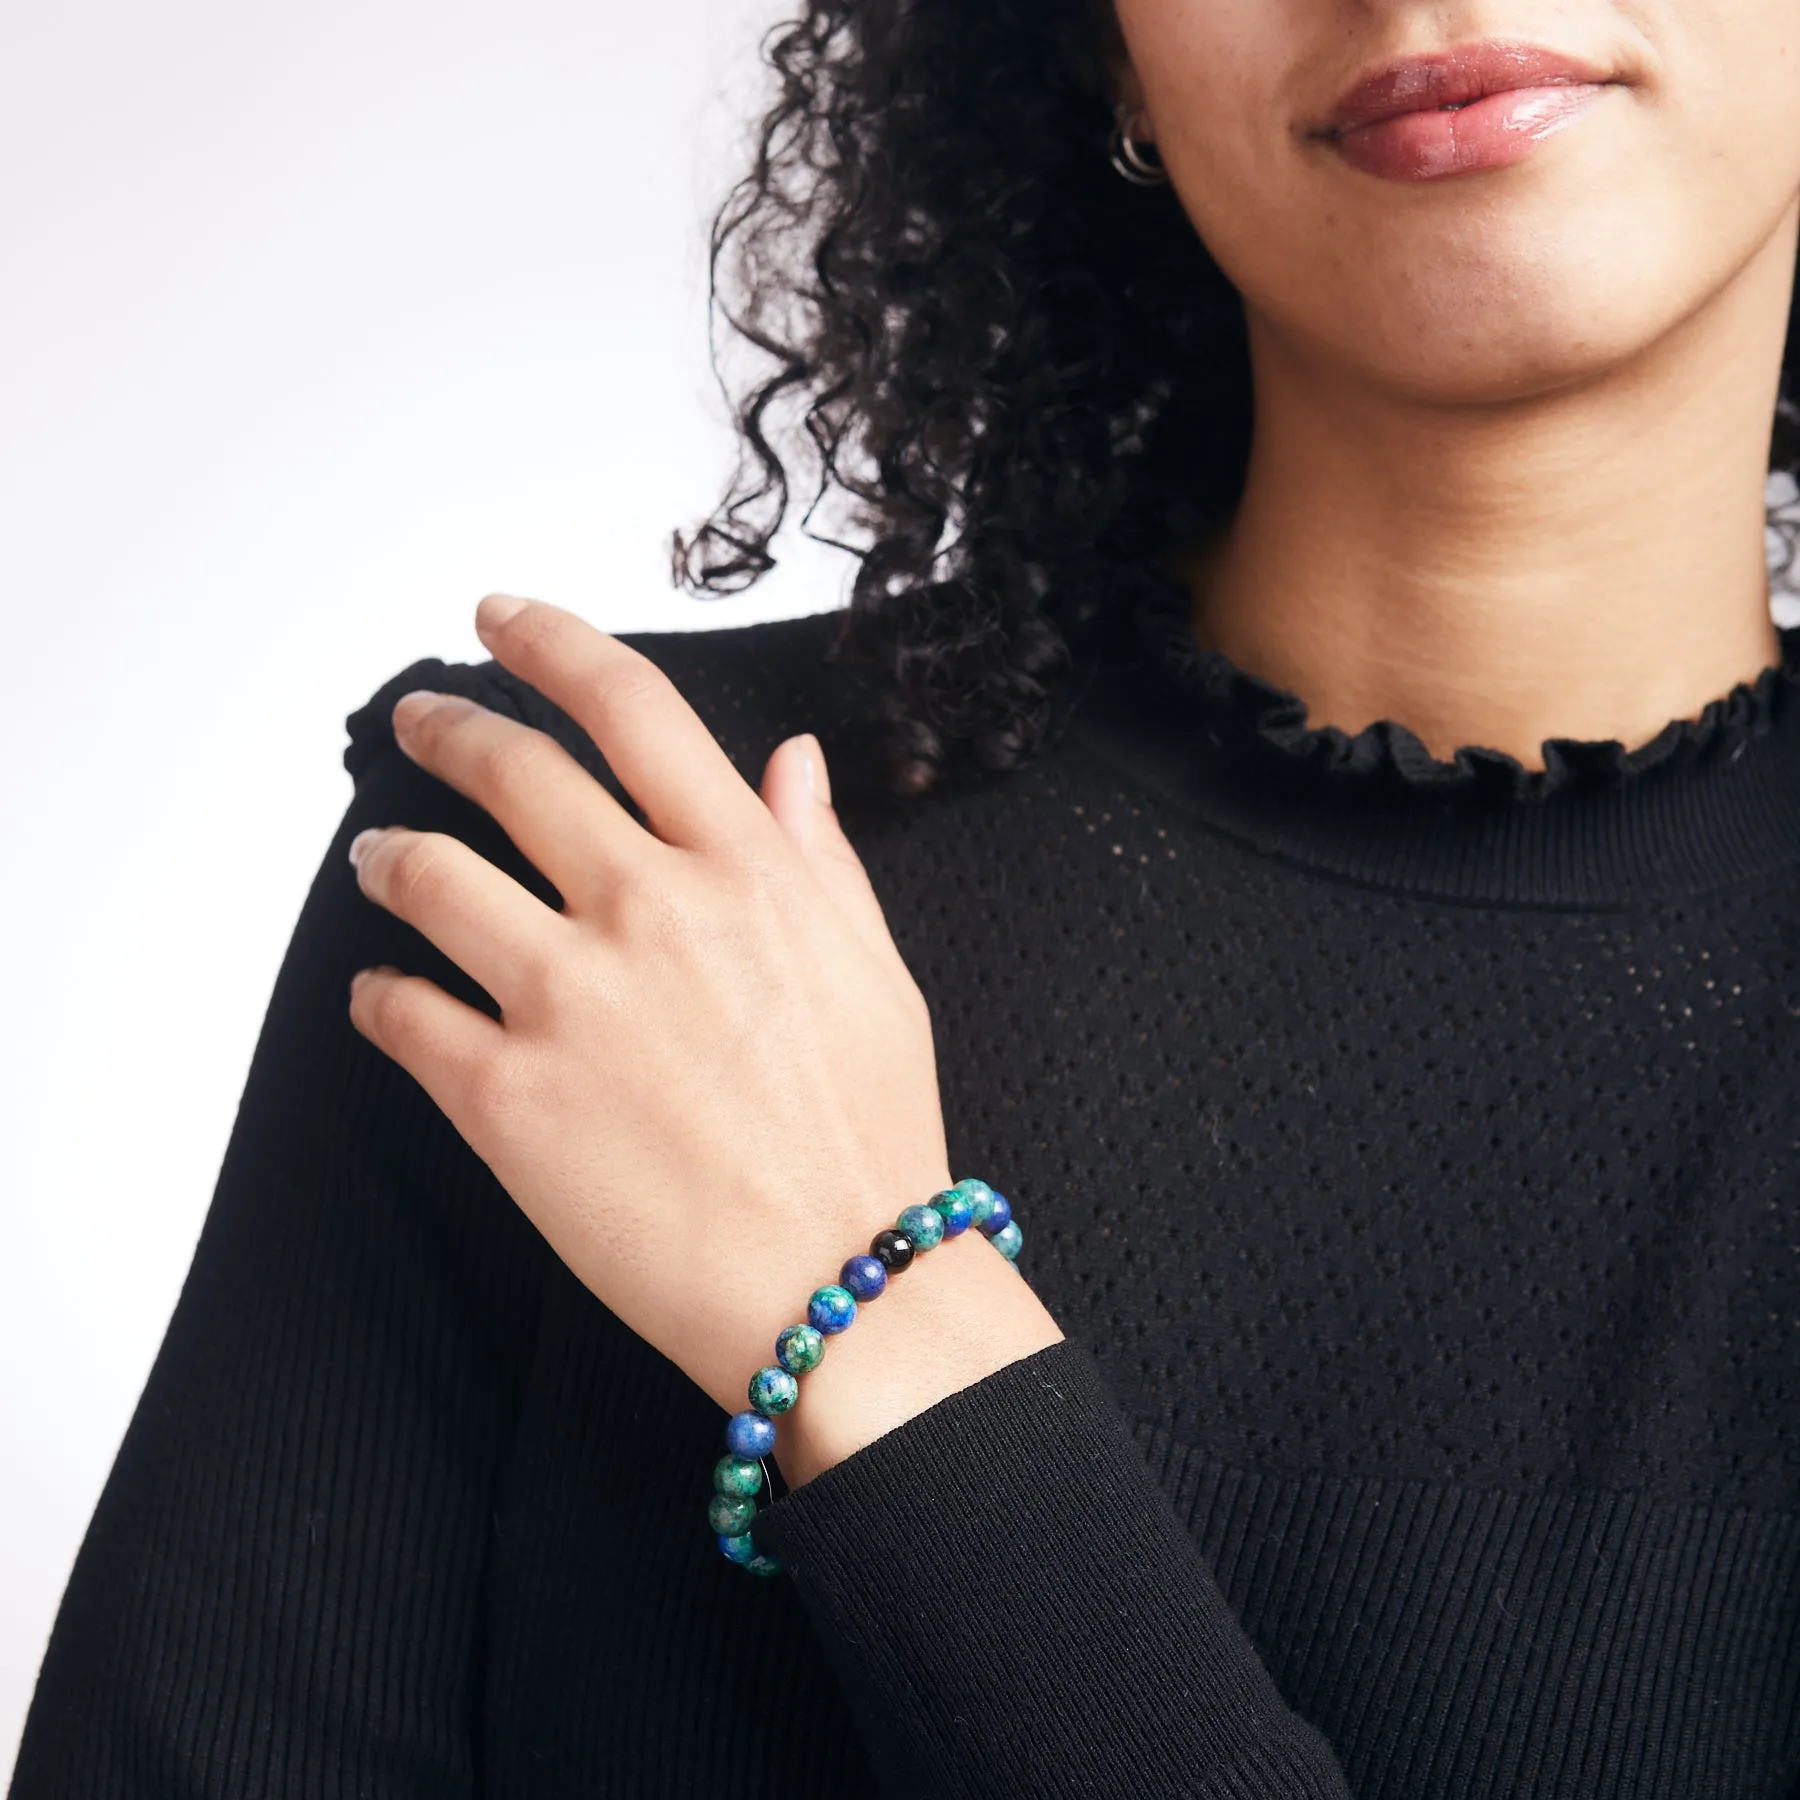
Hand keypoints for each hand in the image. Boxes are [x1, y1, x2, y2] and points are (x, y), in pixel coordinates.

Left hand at [345, 594, 1055, 1448]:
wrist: (844, 1283)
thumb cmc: (871, 1132)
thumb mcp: (873, 967)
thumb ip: (818, 855)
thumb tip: (792, 764)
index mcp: (742, 867)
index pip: (627, 706)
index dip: (550, 642)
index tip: (503, 620)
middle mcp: (647, 906)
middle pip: (511, 770)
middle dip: (447, 727)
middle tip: (417, 720)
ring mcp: (567, 997)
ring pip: (430, 875)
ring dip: (390, 853)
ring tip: (378, 857)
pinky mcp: (505, 1097)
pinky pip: (402, 1013)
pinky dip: (377, 995)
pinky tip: (381, 996)